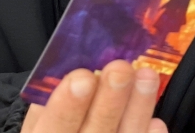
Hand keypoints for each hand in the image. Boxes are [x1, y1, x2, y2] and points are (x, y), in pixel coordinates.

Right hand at [22, 60, 167, 132]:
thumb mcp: (37, 120)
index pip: (55, 125)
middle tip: (120, 69)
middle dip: (109, 100)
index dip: (68, 105)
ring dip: (138, 108)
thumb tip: (65, 68)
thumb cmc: (57, 130)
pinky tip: (156, 121)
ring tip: (147, 76)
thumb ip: (47, 100)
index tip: (83, 78)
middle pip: (95, 131)